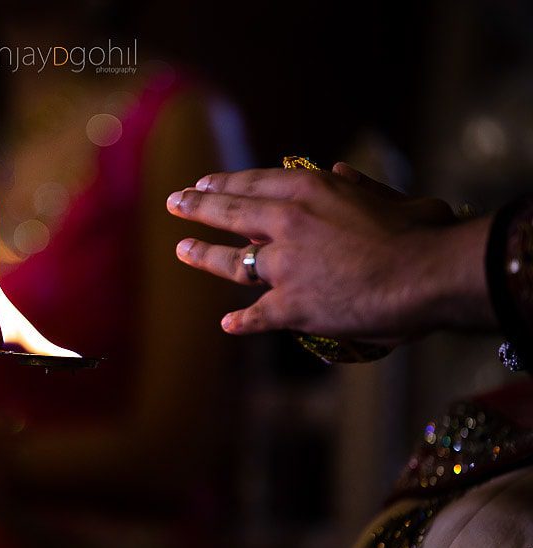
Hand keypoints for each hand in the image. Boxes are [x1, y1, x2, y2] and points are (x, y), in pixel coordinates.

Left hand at [166, 163, 495, 342]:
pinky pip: (257, 315)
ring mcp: (284, 266)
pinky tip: (227, 324)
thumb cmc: (419, 234)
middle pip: (230, 213)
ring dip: (203, 256)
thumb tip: (341, 171)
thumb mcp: (393, 197)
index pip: (253, 183)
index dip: (224, 184)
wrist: (426, 275)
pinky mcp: (291, 306)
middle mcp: (286, 223)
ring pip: (232, 263)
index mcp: (310, 191)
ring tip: (183, 249)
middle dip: (197, 207)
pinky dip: (242, 322)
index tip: (203, 183)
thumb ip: (362, 187)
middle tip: (174, 203)